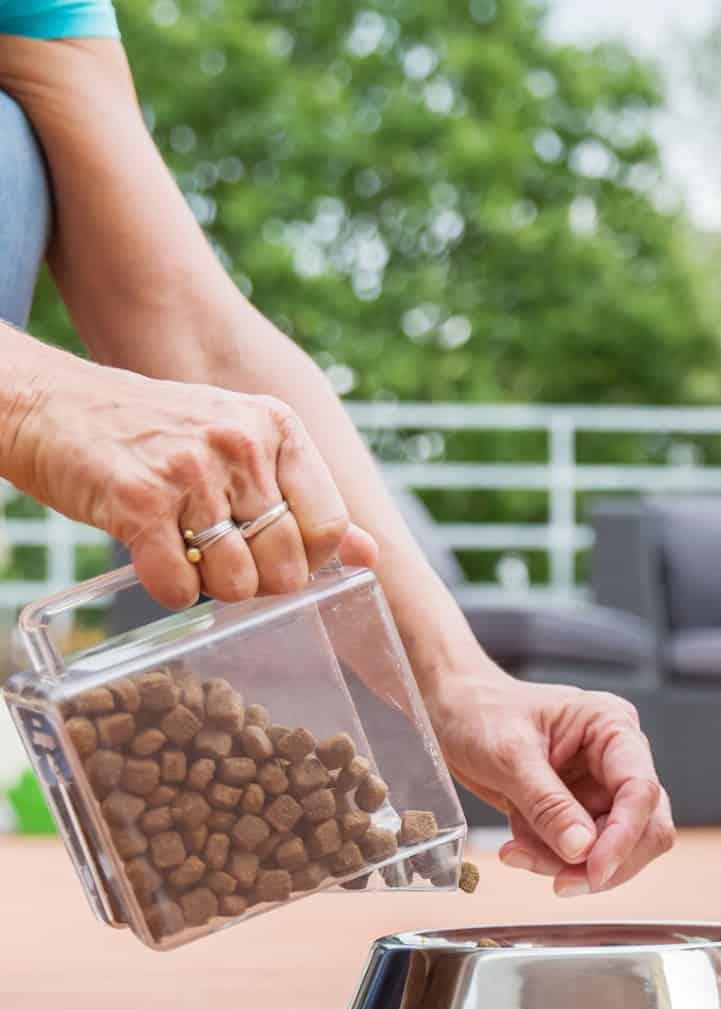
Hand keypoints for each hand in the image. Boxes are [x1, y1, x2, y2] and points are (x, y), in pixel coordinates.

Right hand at [8, 361, 376, 607]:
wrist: (54, 407)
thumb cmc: (156, 436)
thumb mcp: (242, 447)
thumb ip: (305, 499)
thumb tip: (370, 555)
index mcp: (278, 428)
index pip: (329, 524)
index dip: (308, 558)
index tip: (275, 554)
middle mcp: (241, 443)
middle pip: (288, 561)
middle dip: (260, 581)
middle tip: (223, 560)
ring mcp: (191, 469)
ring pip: (239, 580)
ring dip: (213, 588)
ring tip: (187, 554)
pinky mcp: (140, 500)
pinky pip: (180, 586)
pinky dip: (170, 592)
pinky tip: (155, 563)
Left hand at [427, 665, 674, 894]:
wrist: (453, 713)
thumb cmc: (480, 713)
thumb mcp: (509, 756)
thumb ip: (548, 803)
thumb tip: (581, 849)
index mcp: (612, 727)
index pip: (641, 789)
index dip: (624, 835)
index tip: (595, 871)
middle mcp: (617, 759)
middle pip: (644, 826)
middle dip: (603, 860)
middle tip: (560, 882)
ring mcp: (600, 788)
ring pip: (613, 848)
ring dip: (569, 865)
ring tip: (518, 854)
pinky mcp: (579, 811)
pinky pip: (580, 853)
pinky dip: (550, 860)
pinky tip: (517, 847)